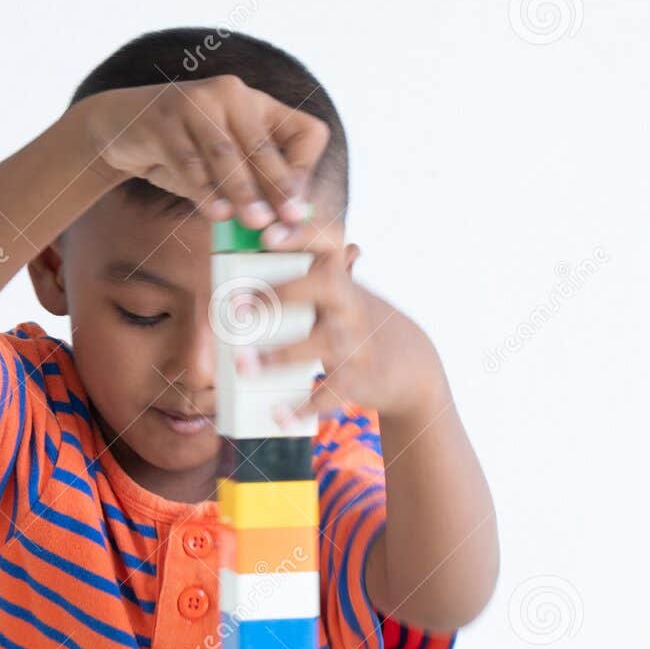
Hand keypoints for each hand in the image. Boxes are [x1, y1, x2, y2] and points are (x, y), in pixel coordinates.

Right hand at [71, 75, 328, 229]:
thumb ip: (250, 183)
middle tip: (285, 221)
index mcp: (257, 103)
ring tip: (255, 222)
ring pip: (227, 155)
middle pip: (265, 146)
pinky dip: (204, 191)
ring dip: (243, 192)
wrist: (119, 128)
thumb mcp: (224, 162)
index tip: (295, 206)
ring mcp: (195, 104)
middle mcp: (231, 94)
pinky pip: (189, 163)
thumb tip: (282, 225)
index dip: (303, 171)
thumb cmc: (182, 150)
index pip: (303, 132)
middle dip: (276, 187)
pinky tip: (217, 213)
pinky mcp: (163, 122)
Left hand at [239, 240, 448, 423]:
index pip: (328, 239)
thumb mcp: (340, 293)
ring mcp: (354, 342)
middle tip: (240, 307)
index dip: (302, 232)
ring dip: (277, 357)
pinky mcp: (356, 379)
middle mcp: (349, 305)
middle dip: (278, 294)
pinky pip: (329, 396)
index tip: (269, 234)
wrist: (410, 365)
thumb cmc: (356, 322)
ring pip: (317, 345)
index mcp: (339, 278)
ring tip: (243, 365)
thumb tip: (258, 247)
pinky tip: (278, 416)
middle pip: (321, 285)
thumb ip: (307, 273)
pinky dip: (301, 409)